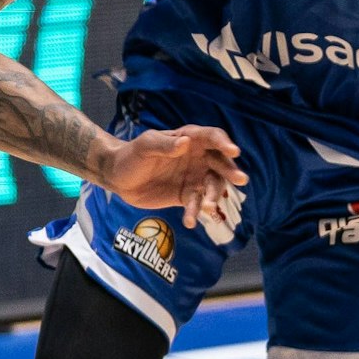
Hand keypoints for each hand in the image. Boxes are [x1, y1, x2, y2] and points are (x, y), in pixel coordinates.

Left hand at [93, 125, 246, 228]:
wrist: (118, 177)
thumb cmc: (132, 155)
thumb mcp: (144, 146)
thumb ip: (164, 145)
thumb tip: (185, 143)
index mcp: (189, 139)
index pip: (212, 138)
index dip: (224, 143)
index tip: (234, 152)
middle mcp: (197, 158)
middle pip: (220, 163)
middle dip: (230, 171)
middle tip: (240, 180)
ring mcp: (194, 177)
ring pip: (213, 186)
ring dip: (213, 196)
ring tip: (207, 207)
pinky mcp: (187, 196)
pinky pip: (197, 204)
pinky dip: (195, 212)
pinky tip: (189, 221)